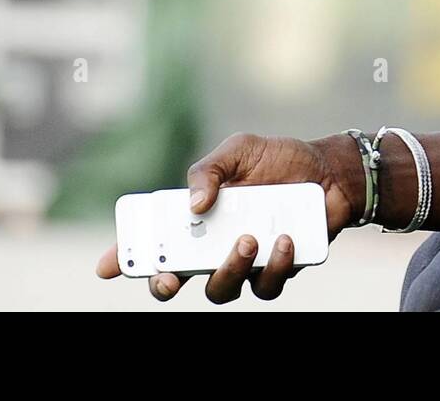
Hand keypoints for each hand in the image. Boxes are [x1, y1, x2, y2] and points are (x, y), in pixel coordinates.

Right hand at [94, 132, 360, 304]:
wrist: (331, 170)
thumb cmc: (279, 159)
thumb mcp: (240, 149)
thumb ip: (210, 169)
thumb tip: (194, 203)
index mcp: (199, 219)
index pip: (155, 244)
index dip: (127, 258)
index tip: (108, 265)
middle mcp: (217, 246)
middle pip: (179, 280)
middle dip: (166, 284)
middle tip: (170, 276)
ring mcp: (246, 262)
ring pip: (222, 289)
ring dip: (230, 270)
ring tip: (247, 240)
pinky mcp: (279, 270)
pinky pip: (268, 285)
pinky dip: (275, 265)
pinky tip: (284, 240)